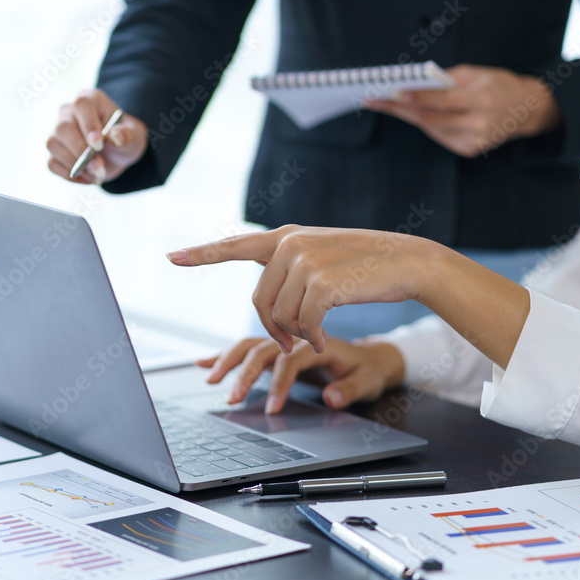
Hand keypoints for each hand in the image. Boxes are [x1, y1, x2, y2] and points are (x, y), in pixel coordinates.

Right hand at [46, 89, 147, 183]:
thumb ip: (127, 135)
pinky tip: (88, 179)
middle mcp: (69, 112)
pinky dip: (69, 175)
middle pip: (63, 128)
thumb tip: (114, 137)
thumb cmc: (124, 138)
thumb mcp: (133, 136)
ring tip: (98, 175)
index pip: (82, 105)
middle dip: (80, 152)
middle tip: (100, 169)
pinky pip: (52, 163)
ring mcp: (57, 131)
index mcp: (90, 100)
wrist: (117, 153)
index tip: (99, 146)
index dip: (88, 125)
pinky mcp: (55, 150)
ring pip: (53, 145)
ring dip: (75, 165)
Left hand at [167, 225, 435, 353]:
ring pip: (280, 316)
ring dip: (297, 335)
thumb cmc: (364, 266)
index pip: (235, 246)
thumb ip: (289, 267)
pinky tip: (325, 340)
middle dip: (274, 329)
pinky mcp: (322, 282)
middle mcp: (289, 244)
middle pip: (259, 301)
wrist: (407, 262)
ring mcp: (304, 261)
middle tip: (290, 343)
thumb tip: (263, 298)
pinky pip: (302, 324)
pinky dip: (313, 339)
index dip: (201, 254)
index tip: (172, 258)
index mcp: (285, 237)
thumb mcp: (321, 256)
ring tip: (316, 333)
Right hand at [197, 337, 404, 413]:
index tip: (272, 409)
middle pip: (263, 350)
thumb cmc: (367, 370)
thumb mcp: (368, 382)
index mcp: (318, 343)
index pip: (291, 360)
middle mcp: (296, 338)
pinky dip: (223, 355)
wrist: (369, 356)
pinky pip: (246, 349)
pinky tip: (203, 363)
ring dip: (228, 362)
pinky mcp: (275, 348)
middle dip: (245, 374)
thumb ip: (350, 390)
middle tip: (232, 398)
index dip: (280, 384)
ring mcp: (283, 341)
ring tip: (211, 380)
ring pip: (249, 346)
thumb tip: (331, 398)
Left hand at [364, 64, 562, 157]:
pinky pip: (439, 135)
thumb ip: (448, 79)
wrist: (527, 110)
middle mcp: (478, 125)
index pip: (444, 100)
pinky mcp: (469, 150)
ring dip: (407, 115)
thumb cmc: (498, 85)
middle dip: (399, 107)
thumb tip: (415, 82)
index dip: (419, 97)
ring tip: (384, 102)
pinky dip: (425, 123)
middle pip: (430, 117)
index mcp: (482, 101)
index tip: (395, 91)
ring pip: (430, 128)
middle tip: (374, 99)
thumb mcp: (478, 74)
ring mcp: (473, 141)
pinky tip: (412, 112)